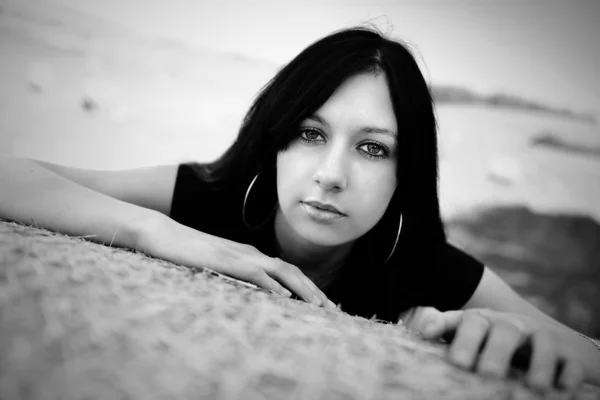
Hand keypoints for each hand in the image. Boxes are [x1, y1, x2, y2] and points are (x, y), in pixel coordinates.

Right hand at [135, 214, 334, 308]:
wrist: (160, 234)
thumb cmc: (186, 252)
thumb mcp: (216, 267)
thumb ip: (235, 276)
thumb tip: (252, 291)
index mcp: (250, 255)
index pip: (287, 271)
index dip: (308, 287)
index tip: (323, 306)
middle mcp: (250, 253)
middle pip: (291, 271)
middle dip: (314, 291)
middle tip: (333, 311)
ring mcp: (238, 255)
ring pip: (279, 270)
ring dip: (302, 288)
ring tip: (319, 306)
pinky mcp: (224, 259)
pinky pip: (253, 272)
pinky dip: (272, 284)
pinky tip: (284, 297)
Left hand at [401, 307, 583, 391]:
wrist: (537, 340)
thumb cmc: (489, 342)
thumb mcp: (466, 335)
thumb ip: (445, 330)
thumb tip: (418, 328)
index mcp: (479, 321)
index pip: (462, 319)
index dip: (442, 324)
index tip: (426, 333)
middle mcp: (508, 325)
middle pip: (501, 330)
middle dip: (493, 350)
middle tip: (485, 373)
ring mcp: (538, 337)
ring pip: (541, 342)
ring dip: (538, 363)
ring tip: (534, 386)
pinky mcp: (564, 354)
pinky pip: (569, 361)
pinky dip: (567, 374)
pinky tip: (561, 389)